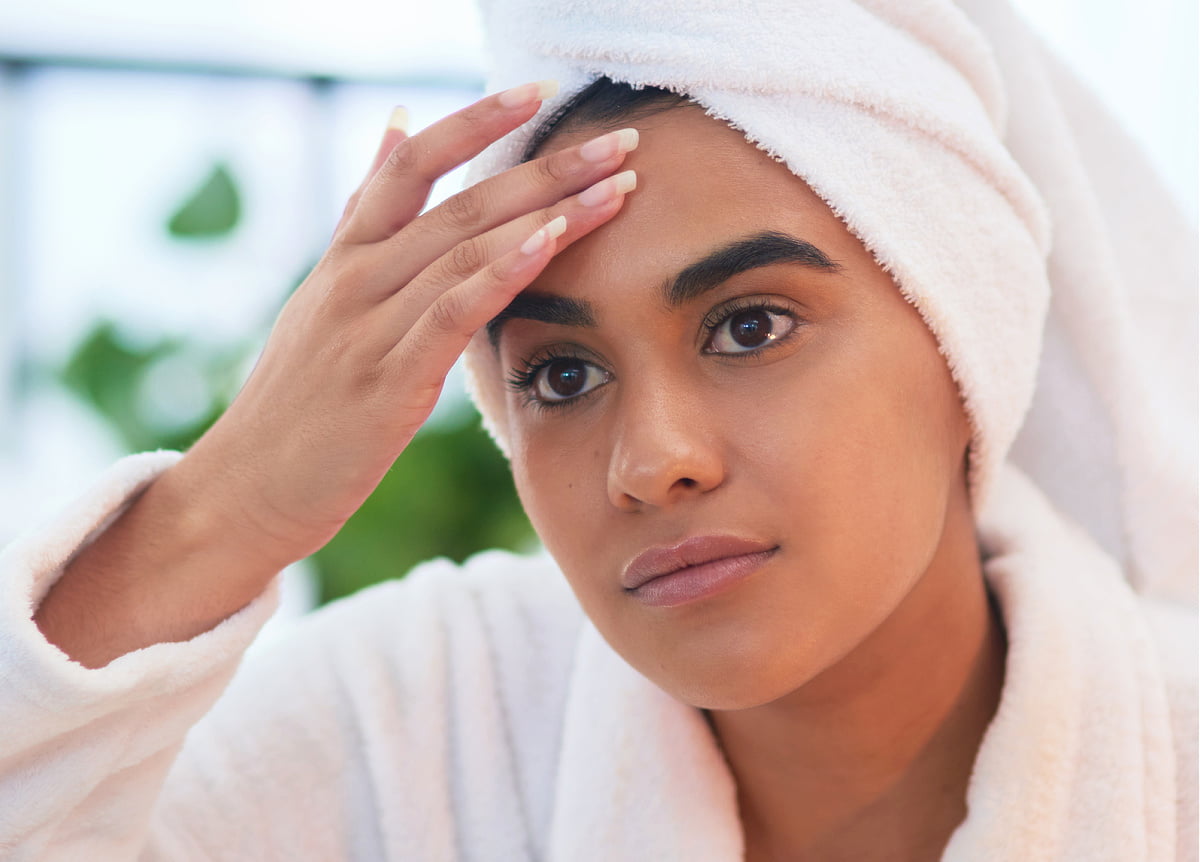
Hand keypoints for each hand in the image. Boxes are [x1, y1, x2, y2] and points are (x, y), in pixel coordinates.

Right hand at [179, 81, 638, 568]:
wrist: (245, 489)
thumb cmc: (297, 405)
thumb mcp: (322, 300)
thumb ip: (363, 218)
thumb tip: (391, 127)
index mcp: (344, 258)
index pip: (410, 163)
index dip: (474, 119)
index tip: (536, 91)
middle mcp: (354, 277)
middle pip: (458, 200)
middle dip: (547, 166)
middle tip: (623, 141)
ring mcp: (366, 326)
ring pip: (464, 247)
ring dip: (548, 212)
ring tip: (617, 186)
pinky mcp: (385, 380)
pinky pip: (450, 310)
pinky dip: (501, 271)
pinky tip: (551, 242)